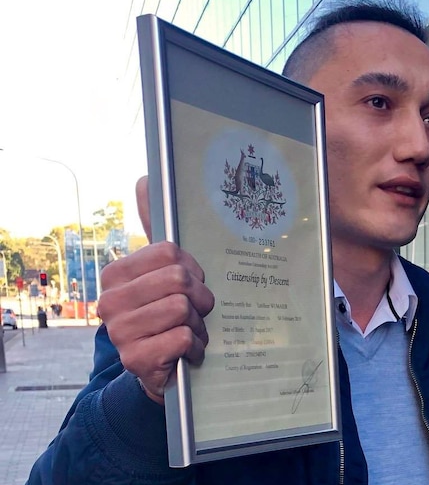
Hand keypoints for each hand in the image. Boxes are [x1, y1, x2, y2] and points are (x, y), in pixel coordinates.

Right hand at [96, 176, 214, 403]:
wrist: (157, 368)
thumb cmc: (165, 312)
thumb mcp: (162, 271)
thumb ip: (154, 227)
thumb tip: (145, 178)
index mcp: (116, 275)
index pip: (171, 254)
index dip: (192, 269)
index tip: (189, 284)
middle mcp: (109, 302)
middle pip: (179, 281)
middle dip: (200, 298)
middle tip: (195, 310)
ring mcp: (120, 332)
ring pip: (183, 309)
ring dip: (198, 324)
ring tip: (188, 331)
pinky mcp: (136, 359)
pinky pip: (184, 337)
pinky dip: (196, 346)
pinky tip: (186, 351)